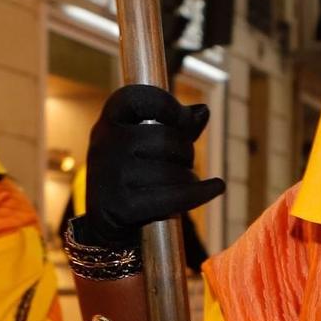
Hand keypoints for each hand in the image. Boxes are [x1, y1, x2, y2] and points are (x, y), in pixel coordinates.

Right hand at [73, 84, 225, 250]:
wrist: (104, 223)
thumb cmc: (132, 174)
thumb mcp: (146, 143)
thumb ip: (175, 125)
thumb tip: (203, 111)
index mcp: (109, 121)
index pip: (139, 97)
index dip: (168, 106)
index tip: (184, 120)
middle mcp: (105, 144)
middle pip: (165, 138)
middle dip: (185, 151)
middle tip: (185, 162)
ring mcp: (111, 175)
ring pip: (171, 170)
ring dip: (188, 177)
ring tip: (185, 181)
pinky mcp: (121, 206)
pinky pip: (174, 196)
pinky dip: (200, 192)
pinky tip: (216, 187)